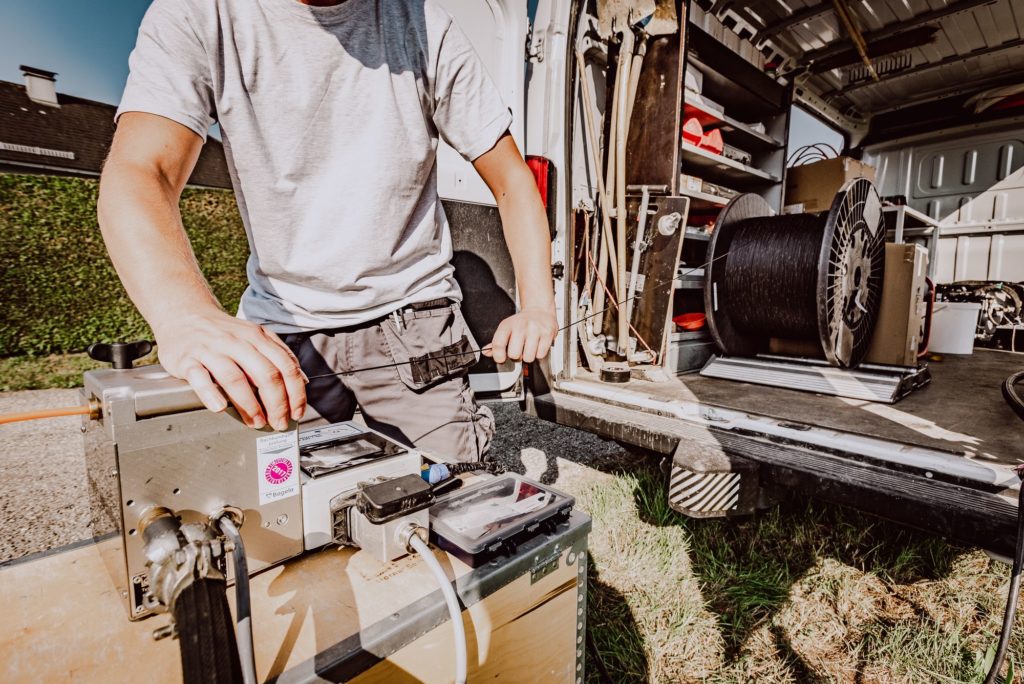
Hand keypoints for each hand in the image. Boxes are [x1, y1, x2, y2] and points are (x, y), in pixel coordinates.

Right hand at [154, 309, 306, 430]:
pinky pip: (200, 378)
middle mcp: (236, 342)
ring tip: (256, 422)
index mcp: (256, 337)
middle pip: (265, 374)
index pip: (285, 366)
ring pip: (235, 378)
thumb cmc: (223, 333)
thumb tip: (302, 380)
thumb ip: (279, 355)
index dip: (295, 392)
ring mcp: (210, 350)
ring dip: (249, 405)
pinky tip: (220, 408)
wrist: (183, 315)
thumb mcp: (255, 336)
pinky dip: (211, 394)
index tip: (297, 412)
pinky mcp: (187, 359)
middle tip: (279, 423)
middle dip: (277, 404)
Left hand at [483, 308, 557, 363]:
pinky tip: (538, 346)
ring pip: (528, 357)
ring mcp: (535, 330)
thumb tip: (486, 352)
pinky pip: (540, 355)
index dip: (498, 356)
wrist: (540, 311)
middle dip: (516, 357)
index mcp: (507, 325)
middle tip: (519, 351)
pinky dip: (539, 354)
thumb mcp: (507, 328)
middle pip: (514, 354)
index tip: (500, 359)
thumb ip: (496, 342)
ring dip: (528, 356)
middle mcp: (521, 326)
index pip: (498, 344)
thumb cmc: (522, 322)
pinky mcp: (547, 334)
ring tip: (529, 348)